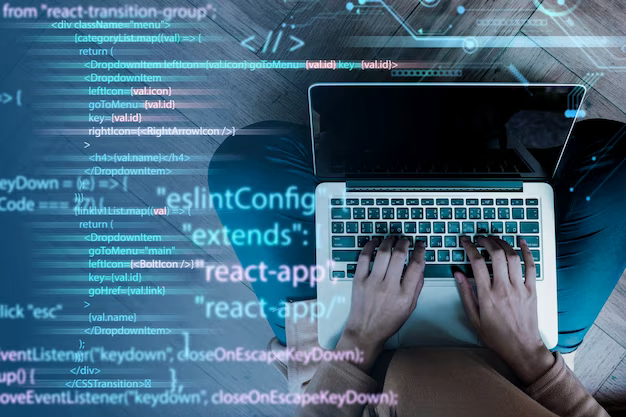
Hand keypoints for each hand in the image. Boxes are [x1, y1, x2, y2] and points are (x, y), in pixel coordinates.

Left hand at [337, 237, 424, 371]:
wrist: (366, 331)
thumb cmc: (389, 321)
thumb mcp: (410, 307)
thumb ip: (417, 287)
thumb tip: (421, 265)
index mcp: (405, 295)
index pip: (416, 266)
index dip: (420, 251)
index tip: (420, 244)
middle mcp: (389, 287)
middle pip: (399, 255)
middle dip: (404, 243)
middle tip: (405, 240)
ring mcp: (372, 282)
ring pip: (383, 253)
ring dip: (389, 241)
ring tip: (392, 238)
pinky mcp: (358, 280)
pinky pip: (364, 258)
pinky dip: (370, 246)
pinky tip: (375, 241)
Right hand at [455, 236, 554, 384]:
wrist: (522, 348)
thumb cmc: (496, 336)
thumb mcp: (474, 317)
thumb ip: (466, 293)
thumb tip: (458, 273)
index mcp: (487, 295)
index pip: (476, 263)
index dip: (470, 247)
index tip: (466, 241)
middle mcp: (504, 288)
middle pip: (496, 255)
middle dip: (486, 241)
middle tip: (480, 238)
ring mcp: (519, 288)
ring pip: (512, 257)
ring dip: (502, 243)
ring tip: (495, 239)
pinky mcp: (532, 290)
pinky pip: (530, 266)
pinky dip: (526, 251)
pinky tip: (521, 241)